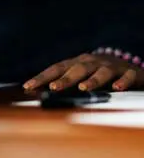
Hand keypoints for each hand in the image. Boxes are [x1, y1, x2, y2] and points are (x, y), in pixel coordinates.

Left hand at [24, 53, 143, 92]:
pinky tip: (117, 88)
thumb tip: (41, 95)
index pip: (56, 69)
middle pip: (76, 69)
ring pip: (101, 71)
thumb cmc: (98, 73)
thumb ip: (65, 82)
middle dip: (64, 79)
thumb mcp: (81, 75)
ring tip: (83, 88)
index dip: (41, 78)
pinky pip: (126, 76)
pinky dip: (122, 81)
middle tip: (53, 87)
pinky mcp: (129, 72)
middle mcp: (91, 62)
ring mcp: (111, 66)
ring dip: (92, 79)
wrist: (129, 65)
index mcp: (76, 63)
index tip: (27, 87)